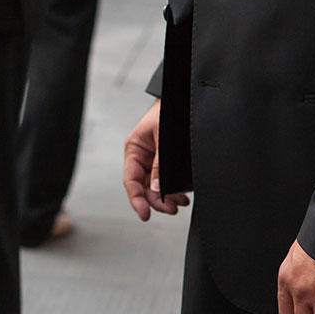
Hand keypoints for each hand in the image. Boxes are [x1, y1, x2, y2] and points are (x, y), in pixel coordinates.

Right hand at [123, 99, 189, 220]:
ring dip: (167, 198)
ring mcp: (154, 161)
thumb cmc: (168, 112)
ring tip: (180, 203)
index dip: (137, 200)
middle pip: (144, 188)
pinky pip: (166, 181)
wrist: (182, 99)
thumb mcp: (163, 137)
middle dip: (157, 201)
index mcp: (134, 150)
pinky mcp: (166, 162)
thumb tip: (156, 189)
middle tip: (171, 209)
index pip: (131, 181)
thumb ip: (160, 164)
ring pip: (156, 188)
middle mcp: (142, 158)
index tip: (145, 214)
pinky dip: (173, 190)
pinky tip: (182, 196)